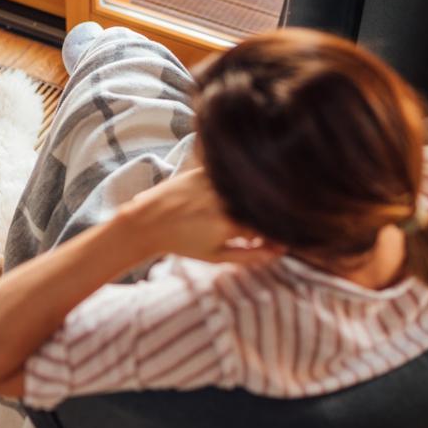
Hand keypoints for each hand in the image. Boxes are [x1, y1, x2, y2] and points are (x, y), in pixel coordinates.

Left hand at [118, 168, 284, 264]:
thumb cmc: (182, 243)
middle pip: (258, 206)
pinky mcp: (204, 170)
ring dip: (245, 202)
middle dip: (258, 219)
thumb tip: (278, 251)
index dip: (269, 234)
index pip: (267, 225)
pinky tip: (217, 199)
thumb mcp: (215, 256)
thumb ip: (249, 255)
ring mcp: (214, 183)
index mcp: (231, 224)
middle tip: (246, 229)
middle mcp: (225, 200)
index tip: (261, 239)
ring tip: (225, 215)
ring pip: (244, 190)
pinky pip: (228, 177)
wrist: (148, 222)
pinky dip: (231, 187)